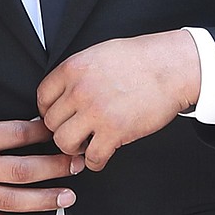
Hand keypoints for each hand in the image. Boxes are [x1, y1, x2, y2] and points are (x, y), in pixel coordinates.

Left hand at [37, 30, 200, 170]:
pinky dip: (96, 161)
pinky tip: (103, 153)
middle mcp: (80, 90)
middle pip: (51, 122)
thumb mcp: (100, 53)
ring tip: (87, 143)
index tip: (57, 116)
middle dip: (63, 129)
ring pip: (64, 142)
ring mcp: (96, 112)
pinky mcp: (114, 131)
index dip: (48, 110)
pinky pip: (93, 158)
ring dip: (75, 147)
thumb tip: (64, 92)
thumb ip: (78, 73)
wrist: (171, 67)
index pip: (42, 97)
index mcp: (74, 68)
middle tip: (75, 131)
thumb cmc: (141, 58)